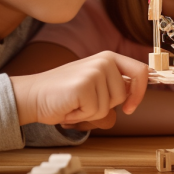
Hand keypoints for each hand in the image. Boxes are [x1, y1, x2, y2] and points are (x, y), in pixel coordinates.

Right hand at [10, 51, 149, 126]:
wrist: (32, 96)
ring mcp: (94, 72)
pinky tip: (68, 106)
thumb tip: (136, 92)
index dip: (140, 92)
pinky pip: (94, 112)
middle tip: (83, 100)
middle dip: (104, 107)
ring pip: (108, 107)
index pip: (140, 71)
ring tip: (74, 102)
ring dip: (90, 112)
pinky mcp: (84, 86)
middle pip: (122, 96)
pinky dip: (80, 116)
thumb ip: (115, 84)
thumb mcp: (95, 83)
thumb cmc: (64, 94)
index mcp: (109, 57)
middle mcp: (104, 61)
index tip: (130, 108)